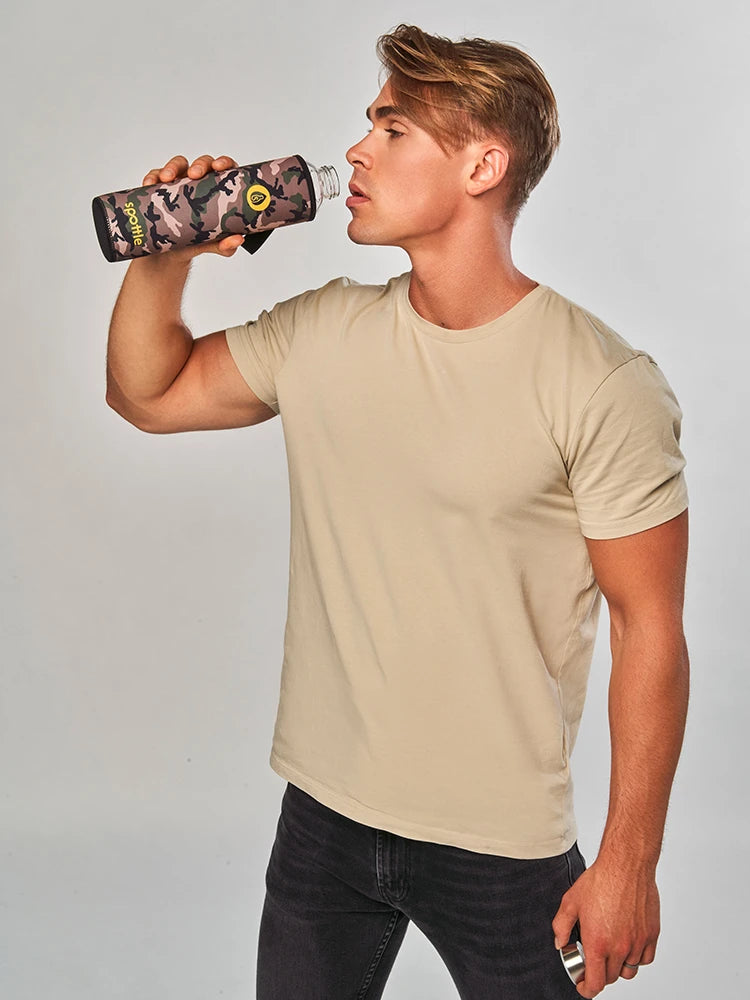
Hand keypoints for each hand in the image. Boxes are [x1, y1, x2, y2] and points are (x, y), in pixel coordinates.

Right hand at [141, 154, 245, 258]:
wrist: (172, 254)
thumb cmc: (198, 241)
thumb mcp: (213, 244)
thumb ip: (226, 244)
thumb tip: (237, 240)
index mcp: (217, 190)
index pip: (224, 170)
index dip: (224, 163)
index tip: (220, 167)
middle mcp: (200, 182)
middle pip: (202, 164)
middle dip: (199, 165)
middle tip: (195, 175)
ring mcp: (179, 183)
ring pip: (178, 165)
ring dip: (172, 167)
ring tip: (167, 179)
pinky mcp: (160, 189)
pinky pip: (155, 177)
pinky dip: (152, 177)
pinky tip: (150, 184)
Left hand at [551, 856, 659, 997]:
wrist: (626, 866)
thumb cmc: (600, 881)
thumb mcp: (570, 902)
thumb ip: (561, 926)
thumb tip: (560, 942)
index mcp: (598, 943)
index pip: (595, 982)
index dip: (587, 989)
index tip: (583, 986)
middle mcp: (619, 947)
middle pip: (610, 977)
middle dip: (599, 974)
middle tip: (593, 959)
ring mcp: (637, 942)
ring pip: (628, 970)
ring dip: (618, 966)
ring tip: (610, 950)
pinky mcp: (651, 935)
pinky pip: (645, 959)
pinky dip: (636, 958)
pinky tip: (627, 945)